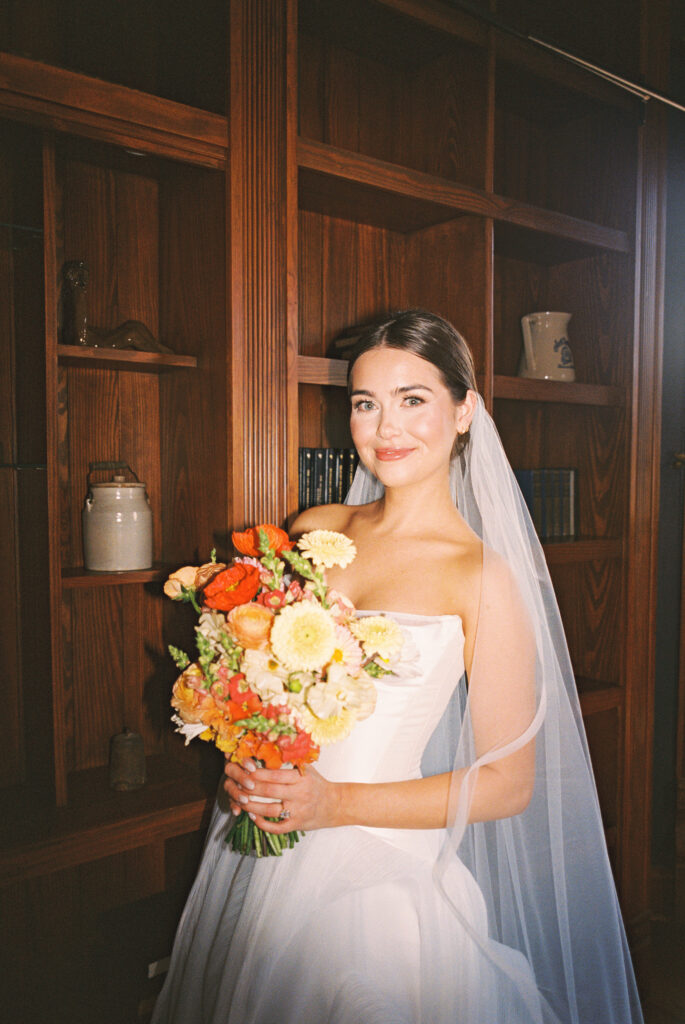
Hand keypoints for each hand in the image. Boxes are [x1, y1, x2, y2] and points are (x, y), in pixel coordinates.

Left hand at [223, 759, 340, 833]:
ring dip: (252, 806)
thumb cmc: (317, 784)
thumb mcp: (307, 769)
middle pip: (269, 792)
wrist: (335, 804)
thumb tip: (270, 751)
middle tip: (237, 786)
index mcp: (300, 778)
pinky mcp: (297, 825)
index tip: (244, 770)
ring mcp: (298, 811)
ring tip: (240, 801)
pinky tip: (252, 817)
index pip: (274, 775)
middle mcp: (299, 794)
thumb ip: (290, 762)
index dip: (257, 773)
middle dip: (250, 789)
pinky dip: (263, 824)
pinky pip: (277, 827)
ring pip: (270, 811)